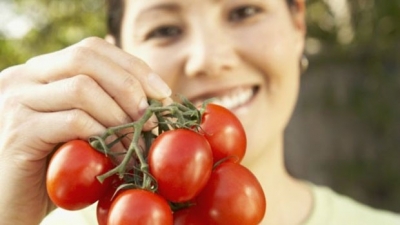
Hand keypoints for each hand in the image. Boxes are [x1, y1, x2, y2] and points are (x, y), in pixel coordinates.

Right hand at [0, 37, 170, 224]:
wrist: (13, 202)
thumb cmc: (56, 165)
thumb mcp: (84, 128)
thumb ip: (106, 106)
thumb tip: (156, 97)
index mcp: (42, 71)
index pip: (93, 48)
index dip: (133, 66)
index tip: (163, 93)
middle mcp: (24, 77)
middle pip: (86, 58)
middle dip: (130, 85)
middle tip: (151, 118)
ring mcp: (17, 101)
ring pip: (82, 88)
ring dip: (120, 116)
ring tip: (138, 141)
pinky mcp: (19, 132)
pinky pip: (74, 121)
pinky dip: (105, 136)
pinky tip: (117, 154)